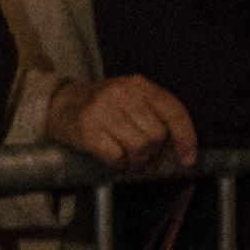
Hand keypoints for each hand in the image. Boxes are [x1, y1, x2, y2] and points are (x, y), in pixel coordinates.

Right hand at [44, 74, 199, 171]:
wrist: (61, 104)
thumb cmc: (104, 106)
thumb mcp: (132, 98)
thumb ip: (156, 114)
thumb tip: (181, 149)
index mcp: (139, 85)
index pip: (173, 111)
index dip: (186, 137)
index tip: (188, 158)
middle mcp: (122, 94)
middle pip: (156, 135)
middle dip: (155, 152)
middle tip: (146, 156)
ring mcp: (103, 112)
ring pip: (139, 148)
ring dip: (138, 161)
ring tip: (131, 160)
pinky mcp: (88, 131)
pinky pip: (117, 156)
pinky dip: (121, 164)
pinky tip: (117, 161)